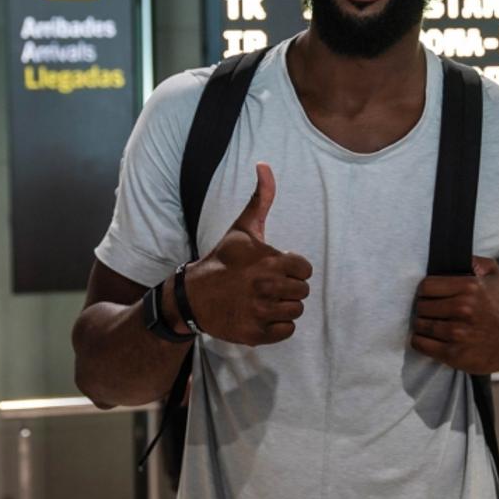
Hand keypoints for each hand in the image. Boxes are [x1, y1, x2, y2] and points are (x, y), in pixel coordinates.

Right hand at [184, 163, 311, 345]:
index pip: (305, 269)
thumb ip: (261, 197)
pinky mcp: (256, 334)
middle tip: (270, 286)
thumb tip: (264, 164)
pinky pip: (286, 331)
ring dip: (284, 307)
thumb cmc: (224, 259)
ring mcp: (260, 312)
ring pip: (296, 311)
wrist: (194, 295)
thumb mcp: (242, 227)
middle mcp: (267, 287)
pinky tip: (264, 315)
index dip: (293, 269)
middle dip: (290, 288)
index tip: (277, 268)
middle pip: (302, 292)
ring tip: (267, 300)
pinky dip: (278, 326)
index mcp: (270, 261)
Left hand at [411, 255, 498, 373]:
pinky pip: (421, 344)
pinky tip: (429, 338)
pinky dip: (420, 341)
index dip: (426, 291)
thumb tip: (453, 256)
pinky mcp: (454, 355)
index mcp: (470, 287)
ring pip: (420, 325)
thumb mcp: (494, 274)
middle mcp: (463, 309)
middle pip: (421, 306)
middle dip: (424, 308)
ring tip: (433, 324)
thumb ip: (474, 260)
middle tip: (432, 311)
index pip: (426, 286)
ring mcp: (457, 334)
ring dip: (422, 325)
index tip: (430, 295)